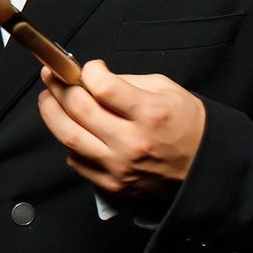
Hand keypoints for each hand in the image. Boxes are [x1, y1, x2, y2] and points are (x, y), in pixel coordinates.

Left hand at [36, 60, 204, 198]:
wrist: (204, 167)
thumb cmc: (187, 124)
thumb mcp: (165, 90)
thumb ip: (127, 82)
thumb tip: (92, 78)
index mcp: (149, 113)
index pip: (103, 87)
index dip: (88, 72)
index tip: (87, 68)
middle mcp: (132, 142)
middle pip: (79, 110)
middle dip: (59, 88)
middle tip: (52, 76)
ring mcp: (119, 166)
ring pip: (69, 138)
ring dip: (52, 114)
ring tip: (48, 100)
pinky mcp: (113, 184)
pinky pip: (77, 161)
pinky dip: (69, 142)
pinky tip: (71, 129)